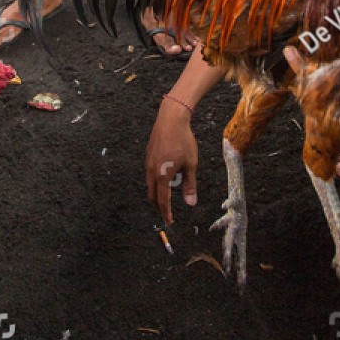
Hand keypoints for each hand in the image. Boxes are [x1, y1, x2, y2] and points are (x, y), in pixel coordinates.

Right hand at [146, 98, 198, 223]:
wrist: (171, 118)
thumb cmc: (183, 140)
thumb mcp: (191, 164)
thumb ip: (190, 185)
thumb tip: (190, 203)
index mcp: (163, 175)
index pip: (162, 200)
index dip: (166, 213)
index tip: (170, 221)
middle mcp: (152, 170)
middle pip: (152, 194)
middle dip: (159, 206)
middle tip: (167, 213)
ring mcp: (148, 162)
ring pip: (149, 184)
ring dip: (156, 193)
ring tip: (165, 197)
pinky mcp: (148, 154)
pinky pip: (149, 173)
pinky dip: (155, 181)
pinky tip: (163, 178)